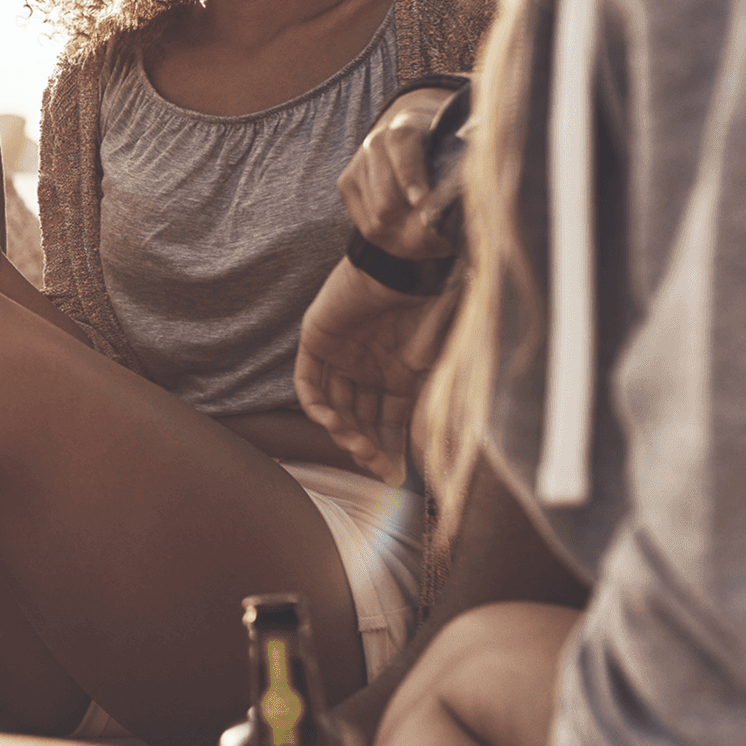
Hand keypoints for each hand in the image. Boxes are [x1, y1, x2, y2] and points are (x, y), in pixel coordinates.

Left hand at [294, 256, 457, 484]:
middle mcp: (368, 368)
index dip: (390, 453)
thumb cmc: (430, 310)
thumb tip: (434, 450)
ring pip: (335, 407)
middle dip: (368, 449)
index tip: (394, 480)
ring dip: (344, 432)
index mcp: (399, 374)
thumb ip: (429, 405)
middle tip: (376, 467)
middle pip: (361, 421)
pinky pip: (309, 384)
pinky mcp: (316, 340)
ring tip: (359, 445)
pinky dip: (317, 407)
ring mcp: (341, 355)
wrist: (404, 266)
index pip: (389, 424)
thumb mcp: (436, 366)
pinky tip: (333, 421)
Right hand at [339, 87, 460, 258]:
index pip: (403, 152)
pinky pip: (367, 228)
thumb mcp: (461, 149)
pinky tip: (414, 242)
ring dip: (407, 243)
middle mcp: (375, 142)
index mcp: (405, 126)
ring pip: (377, 223)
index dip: (414, 181)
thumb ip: (465, 169)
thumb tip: (471, 198)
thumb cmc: (446, 147)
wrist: (414, 134)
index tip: (426, 205)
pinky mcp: (346, 184)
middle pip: (387, 205)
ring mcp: (357, 164)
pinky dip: (392, 242)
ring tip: (435, 247)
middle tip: (444, 246)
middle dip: (416, 232)